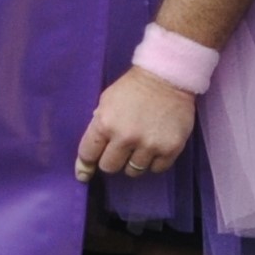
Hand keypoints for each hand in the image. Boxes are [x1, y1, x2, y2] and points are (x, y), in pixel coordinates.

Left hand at [74, 67, 197, 184]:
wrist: (166, 79)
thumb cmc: (132, 88)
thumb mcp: (106, 101)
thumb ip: (100, 124)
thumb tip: (94, 148)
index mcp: (105, 123)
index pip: (88, 154)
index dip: (84, 165)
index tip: (84, 174)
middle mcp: (125, 137)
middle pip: (109, 167)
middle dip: (111, 161)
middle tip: (118, 152)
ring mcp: (149, 145)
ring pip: (133, 171)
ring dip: (133, 163)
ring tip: (138, 148)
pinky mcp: (170, 149)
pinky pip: (156, 169)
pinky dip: (153, 163)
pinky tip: (153, 149)